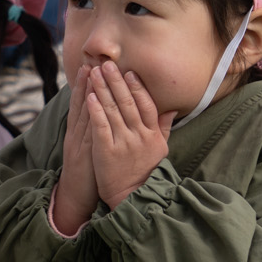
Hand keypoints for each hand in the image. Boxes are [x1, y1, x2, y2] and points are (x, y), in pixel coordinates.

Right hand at [52, 65, 100, 235]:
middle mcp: (77, 135)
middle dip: (87, 82)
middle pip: (82, 104)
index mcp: (80, 133)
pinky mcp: (84, 153)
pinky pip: (88, 131)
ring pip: (83, 113)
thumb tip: (108, 116)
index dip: (87, 85)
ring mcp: (79, 143)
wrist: (76, 198)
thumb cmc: (90, 175)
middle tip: (91, 61)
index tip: (92, 66)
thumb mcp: (95, 150)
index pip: (85, 105)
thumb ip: (99, 133)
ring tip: (90, 73)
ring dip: (86, 92)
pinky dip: (90, 116)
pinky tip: (92, 102)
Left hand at [87, 61, 174, 209]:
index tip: (129, 71)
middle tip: (107, 64)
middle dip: (116, 81)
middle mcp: (139, 136)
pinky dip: (96, 110)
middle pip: (127, 103)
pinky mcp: (106, 151)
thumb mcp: (160, 149)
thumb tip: (172, 107)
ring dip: (103, 89)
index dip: (137, 87)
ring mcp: (123, 143)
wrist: (132, 198)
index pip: (146, 104)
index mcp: (152, 134)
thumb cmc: (145, 172)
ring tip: (94, 73)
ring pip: (112, 110)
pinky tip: (89, 96)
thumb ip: (163, 127)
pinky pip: (101, 126)